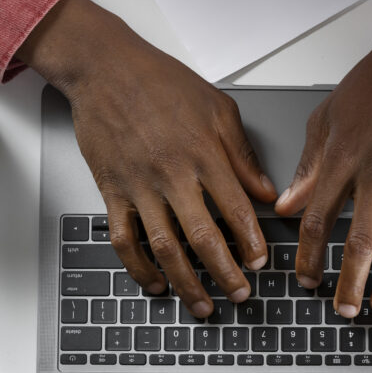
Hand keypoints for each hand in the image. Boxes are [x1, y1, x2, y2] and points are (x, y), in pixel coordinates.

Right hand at [17, 0, 276, 316]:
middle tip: (240, 295)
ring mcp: (140, 186)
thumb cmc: (161, 81)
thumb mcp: (218, 108)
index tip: (260, 262)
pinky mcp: (113, 190)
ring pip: (164, 247)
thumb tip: (265, 192)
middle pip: (202, 238)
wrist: (105, 68)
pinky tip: (154, 282)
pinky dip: (137, 267)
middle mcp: (172, 174)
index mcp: (204, 153)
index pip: (236, 209)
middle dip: (225, 274)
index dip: (251, 242)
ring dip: (185, 282)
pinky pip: (124, 238)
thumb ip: (242, 155)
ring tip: (202, 304)